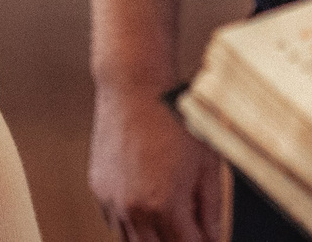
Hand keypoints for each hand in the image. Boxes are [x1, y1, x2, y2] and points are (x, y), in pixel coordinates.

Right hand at [91, 82, 229, 241]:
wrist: (134, 86)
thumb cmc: (174, 118)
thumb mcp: (206, 162)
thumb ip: (211, 208)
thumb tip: (213, 237)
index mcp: (165, 204)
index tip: (207, 238)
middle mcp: (134, 209)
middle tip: (188, 228)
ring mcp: (112, 201)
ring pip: (132, 241)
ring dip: (152, 237)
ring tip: (168, 214)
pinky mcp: (99, 189)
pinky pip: (115, 221)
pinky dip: (131, 221)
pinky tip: (146, 201)